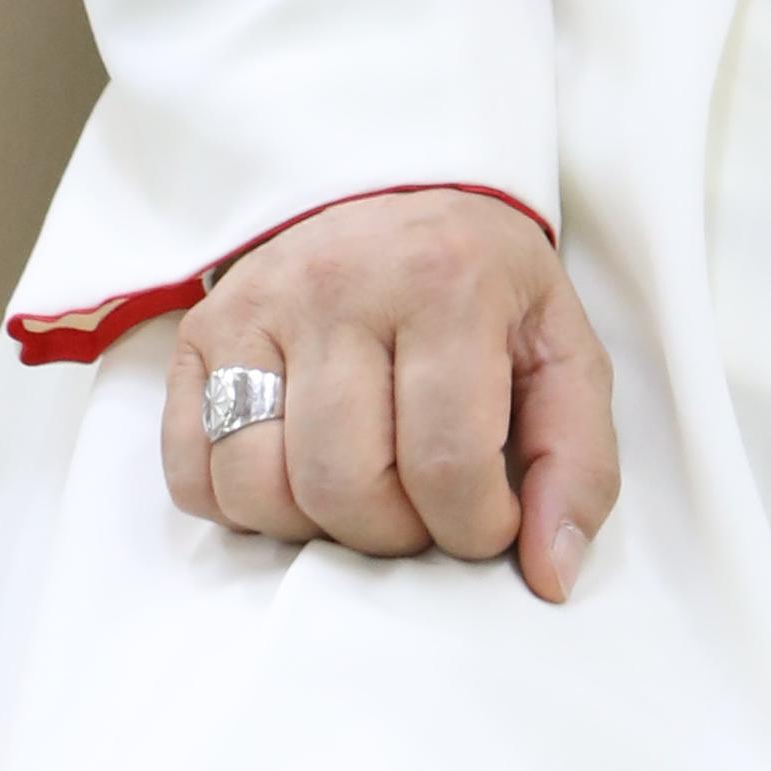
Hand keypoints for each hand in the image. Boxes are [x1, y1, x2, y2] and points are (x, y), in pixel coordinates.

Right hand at [162, 188, 618, 600]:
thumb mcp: (561, 354)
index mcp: (446, 279)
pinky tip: (297, 472)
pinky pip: (192, 475)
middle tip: (422, 507)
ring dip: (315, 527)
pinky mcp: (201, 332)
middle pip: (344, 487)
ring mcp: (257, 303)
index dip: (474, 528)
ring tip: (362, 489)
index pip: (446, 464)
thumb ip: (577, 464)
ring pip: (258, 489)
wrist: (400, 195)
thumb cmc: (485, 293)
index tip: (488, 518)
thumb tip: (551, 575)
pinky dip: (240, 506)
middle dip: (392, 535)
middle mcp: (340, 280)